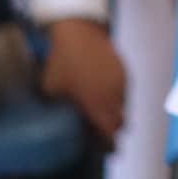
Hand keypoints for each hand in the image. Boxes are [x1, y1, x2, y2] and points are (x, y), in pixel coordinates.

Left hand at [40, 18, 124, 145]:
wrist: (80, 33)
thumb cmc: (63, 62)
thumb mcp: (53, 90)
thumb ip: (63, 109)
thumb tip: (63, 122)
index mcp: (97, 103)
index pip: (111, 130)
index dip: (108, 141)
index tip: (103, 145)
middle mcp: (114, 94)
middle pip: (122, 120)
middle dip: (112, 127)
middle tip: (100, 128)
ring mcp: (121, 81)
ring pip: (124, 105)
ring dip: (114, 111)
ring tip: (99, 109)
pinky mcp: (124, 70)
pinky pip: (124, 91)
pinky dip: (115, 96)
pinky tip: (101, 91)